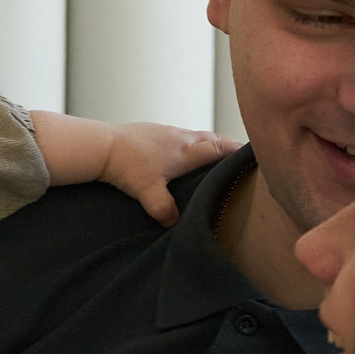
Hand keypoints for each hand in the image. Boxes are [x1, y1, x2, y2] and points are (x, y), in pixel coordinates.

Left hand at [100, 123, 238, 224]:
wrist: (101, 145)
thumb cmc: (126, 166)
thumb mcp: (147, 192)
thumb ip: (163, 208)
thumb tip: (173, 222)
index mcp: (185, 152)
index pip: (219, 149)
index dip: (237, 151)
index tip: (252, 153)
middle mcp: (180, 138)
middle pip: (212, 138)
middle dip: (228, 144)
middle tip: (241, 151)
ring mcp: (166, 131)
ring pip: (196, 134)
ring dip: (209, 141)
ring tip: (217, 150)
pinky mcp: (152, 130)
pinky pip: (179, 135)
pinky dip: (189, 141)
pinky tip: (182, 150)